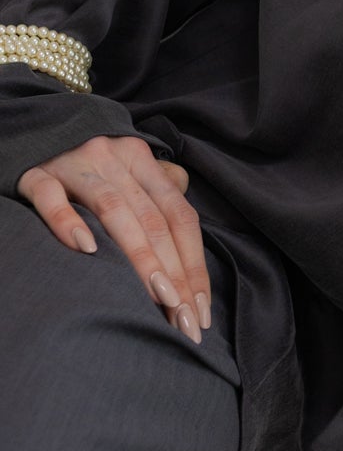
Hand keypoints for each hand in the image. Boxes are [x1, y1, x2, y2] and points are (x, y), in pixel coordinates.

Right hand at [15, 134, 210, 342]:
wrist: (35, 131)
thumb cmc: (89, 163)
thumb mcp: (129, 167)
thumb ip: (161, 191)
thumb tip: (188, 232)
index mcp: (141, 160)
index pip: (179, 215)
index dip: (194, 264)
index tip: (199, 310)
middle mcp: (113, 159)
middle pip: (153, 219)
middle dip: (175, 273)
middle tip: (183, 320)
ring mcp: (74, 165)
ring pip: (114, 210)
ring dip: (140, 257)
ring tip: (157, 297)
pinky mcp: (35, 174)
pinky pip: (51, 198)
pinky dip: (68, 222)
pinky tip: (86, 250)